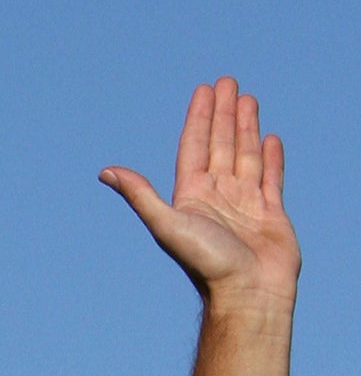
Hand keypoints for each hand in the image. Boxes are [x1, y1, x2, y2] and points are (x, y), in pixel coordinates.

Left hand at [99, 77, 299, 312]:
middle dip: (223, 113)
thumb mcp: (167, 224)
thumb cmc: (206, 263)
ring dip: (245, 127)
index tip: (203, 91)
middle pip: (220, 144)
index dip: (198, 118)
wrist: (247, 293)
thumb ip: (140, 195)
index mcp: (191, 195)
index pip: (194, 146)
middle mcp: (216, 195)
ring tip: (247, 98)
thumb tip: (105, 171)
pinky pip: (271, 178)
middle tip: (227, 81)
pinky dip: (270, 158)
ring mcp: (244, 203)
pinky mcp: (271, 213)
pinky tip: (269, 138)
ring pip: (245, 155)